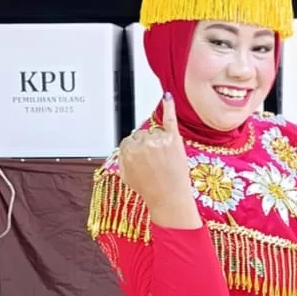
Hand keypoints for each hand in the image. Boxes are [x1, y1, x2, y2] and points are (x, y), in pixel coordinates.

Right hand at [118, 95, 197, 228]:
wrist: (170, 198)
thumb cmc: (150, 190)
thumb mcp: (126, 177)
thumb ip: (122, 159)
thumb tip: (125, 150)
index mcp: (128, 150)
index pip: (128, 141)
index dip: (136, 151)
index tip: (142, 159)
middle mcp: (143, 142)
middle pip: (141, 134)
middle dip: (146, 146)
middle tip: (154, 162)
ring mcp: (159, 138)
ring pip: (154, 131)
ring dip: (158, 142)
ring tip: (164, 160)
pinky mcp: (174, 138)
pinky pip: (170, 118)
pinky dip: (169, 106)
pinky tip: (167, 97)